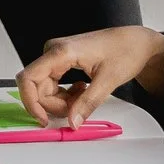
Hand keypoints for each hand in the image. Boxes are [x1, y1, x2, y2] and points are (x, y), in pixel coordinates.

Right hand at [15, 26, 163, 125]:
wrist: (134, 41)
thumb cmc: (124, 50)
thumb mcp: (108, 80)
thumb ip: (88, 103)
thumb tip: (73, 122)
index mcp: (61, 52)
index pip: (28, 78)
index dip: (31, 102)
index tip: (43, 119)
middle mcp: (53, 52)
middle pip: (37, 88)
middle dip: (54, 105)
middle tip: (76, 110)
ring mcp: (55, 57)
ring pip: (44, 89)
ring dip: (61, 101)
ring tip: (84, 97)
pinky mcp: (60, 62)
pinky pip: (52, 85)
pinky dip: (65, 96)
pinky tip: (81, 90)